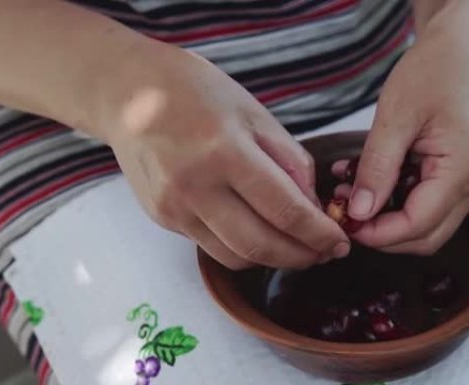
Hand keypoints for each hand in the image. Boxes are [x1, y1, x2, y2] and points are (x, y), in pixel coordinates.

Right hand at [102, 43, 348, 269]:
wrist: (127, 92)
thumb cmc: (196, 92)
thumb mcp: (254, 113)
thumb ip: (289, 161)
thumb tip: (313, 207)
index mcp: (224, 152)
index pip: (284, 210)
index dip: (318, 234)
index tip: (340, 241)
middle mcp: (194, 187)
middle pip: (260, 246)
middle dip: (302, 257)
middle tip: (325, 253)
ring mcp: (173, 208)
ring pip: (235, 257)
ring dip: (273, 259)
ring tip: (296, 246)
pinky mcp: (162, 218)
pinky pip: (211, 246)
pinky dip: (242, 247)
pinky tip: (258, 230)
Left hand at [341, 16, 468, 254]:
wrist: (466, 42)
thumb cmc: (435, 68)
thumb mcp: (396, 116)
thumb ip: (377, 168)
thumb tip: (359, 212)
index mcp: (465, 167)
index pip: (418, 225)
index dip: (378, 233)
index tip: (344, 223)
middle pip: (428, 236)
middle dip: (384, 233)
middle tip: (346, 214)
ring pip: (430, 223)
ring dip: (390, 217)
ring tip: (352, 194)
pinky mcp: (465, 171)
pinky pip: (433, 200)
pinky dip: (400, 199)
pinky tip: (373, 180)